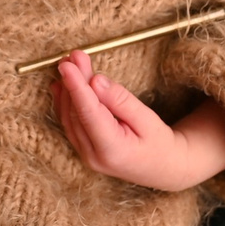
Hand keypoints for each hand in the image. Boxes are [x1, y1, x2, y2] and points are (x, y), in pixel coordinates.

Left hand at [52, 53, 224, 190]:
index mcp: (112, 150)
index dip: (76, 87)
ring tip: (70, 63)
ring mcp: (86, 156)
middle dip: (73, 82)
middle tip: (73, 56)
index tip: (68, 66)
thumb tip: (96, 81)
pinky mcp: (83, 150)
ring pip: (69, 118)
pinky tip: (61, 85)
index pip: (89, 114)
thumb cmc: (160, 143)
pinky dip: (65, 103)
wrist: (163, 169)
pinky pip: (70, 124)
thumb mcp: (148, 120)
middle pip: (77, 113)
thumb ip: (121, 101)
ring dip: (68, 89)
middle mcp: (93, 156)